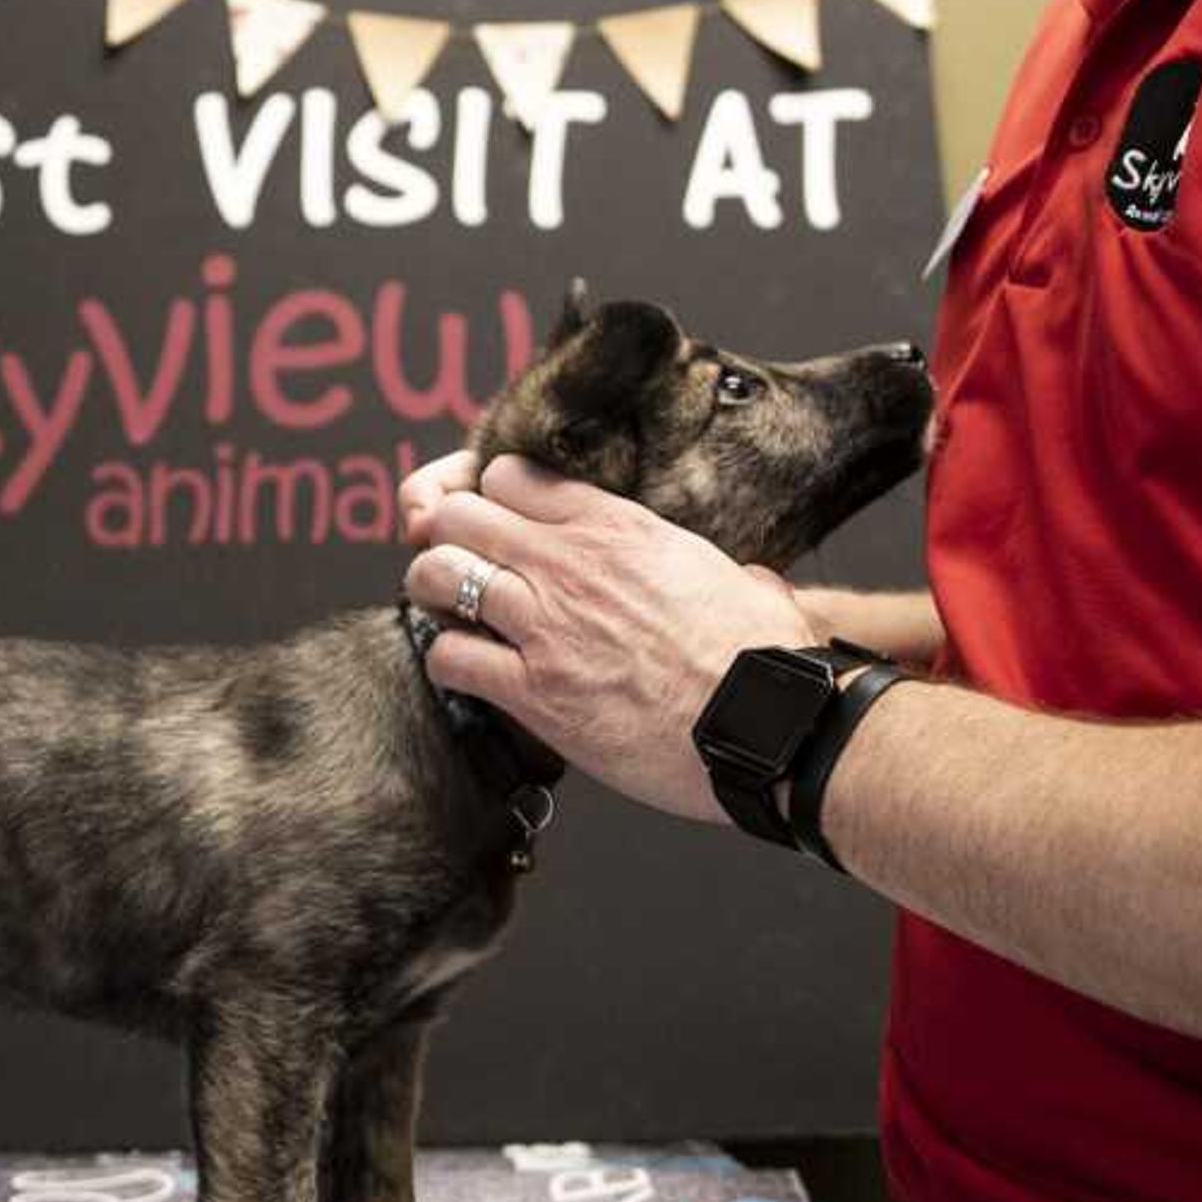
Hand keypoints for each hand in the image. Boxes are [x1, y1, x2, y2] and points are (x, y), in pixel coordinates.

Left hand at [405, 457, 814, 821]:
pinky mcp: (535, 692)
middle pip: (460, 513)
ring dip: (433, 589)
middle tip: (462, 562)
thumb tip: (752, 583)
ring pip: (436, 574)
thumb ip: (726, 572)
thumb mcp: (744, 583)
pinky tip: (467, 670)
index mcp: (618, 527)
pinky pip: (450, 657)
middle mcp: (570, 565)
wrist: (769, 726)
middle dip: (450, 533)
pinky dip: (447, 661)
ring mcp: (546, 627)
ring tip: (452, 609)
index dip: (493, 495)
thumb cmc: (767, 660)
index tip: (500, 520)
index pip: (511, 475)